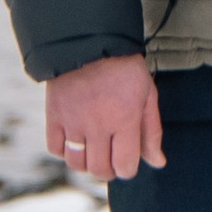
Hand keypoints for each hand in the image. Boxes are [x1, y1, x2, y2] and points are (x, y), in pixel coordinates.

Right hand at [45, 56, 164, 185]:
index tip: (127, 160)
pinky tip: (74, 140)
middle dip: (108, 170)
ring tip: (93, 151)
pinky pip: (55, 149)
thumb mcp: (147, 95)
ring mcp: (74, 122)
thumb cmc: (124, 68)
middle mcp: (98, 125)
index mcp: (125, 120)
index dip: (127, 169)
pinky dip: (64, 151)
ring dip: (86, 163)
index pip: (125, 167)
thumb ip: (152, 131)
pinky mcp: (54, 115)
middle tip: (110, 159)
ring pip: (76, 163)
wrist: (89, 41)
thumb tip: (157, 162)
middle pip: (99, 170)